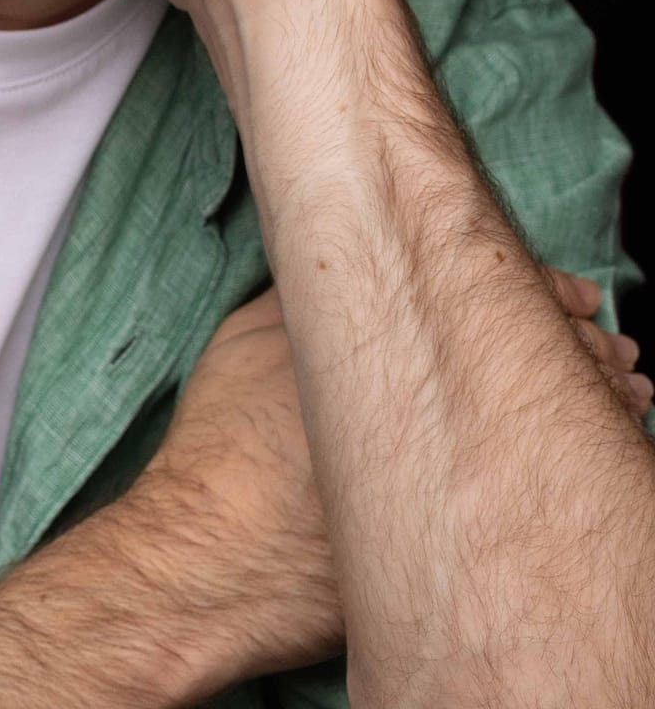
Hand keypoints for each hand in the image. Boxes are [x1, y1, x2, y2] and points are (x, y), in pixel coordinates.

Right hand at [118, 265, 649, 695]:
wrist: (212, 556)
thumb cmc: (222, 445)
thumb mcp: (252, 336)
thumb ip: (312, 298)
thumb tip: (346, 267)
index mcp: (391, 343)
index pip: (497, 301)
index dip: (548, 294)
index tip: (581, 294)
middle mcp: (432, 408)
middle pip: (538, 367)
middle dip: (589, 355)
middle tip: (622, 351)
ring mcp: (453, 482)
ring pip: (550, 431)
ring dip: (595, 409)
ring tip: (631, 399)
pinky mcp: (458, 544)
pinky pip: (539, 495)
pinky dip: (573, 473)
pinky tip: (598, 468)